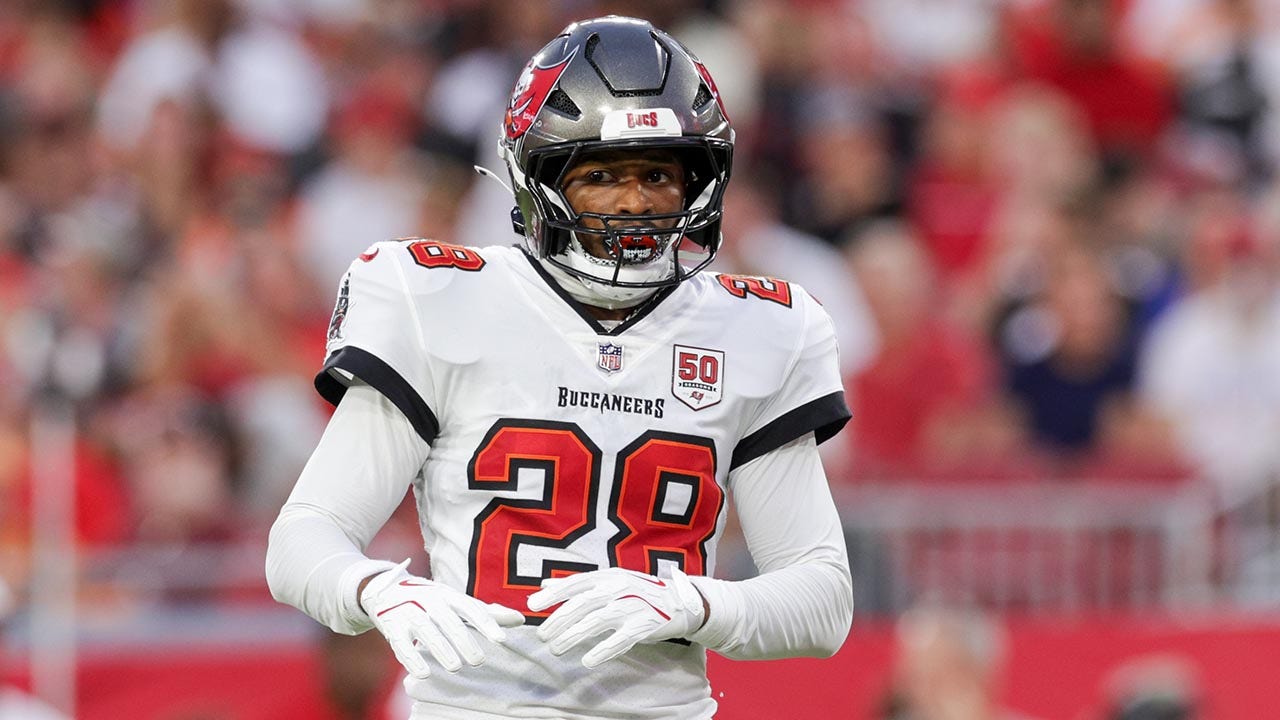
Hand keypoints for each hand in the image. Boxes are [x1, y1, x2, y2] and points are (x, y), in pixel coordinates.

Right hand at [360, 559, 524, 677]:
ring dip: (441, 649)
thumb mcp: (457, 601)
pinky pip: (401, 643)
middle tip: (478, 660)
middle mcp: (429, 600)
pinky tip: (423, 672)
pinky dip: (411, 658)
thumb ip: (486, 612)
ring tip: (455, 667)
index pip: (470, 607)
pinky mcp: (392, 626)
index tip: (500, 639)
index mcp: (448, 594)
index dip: (485, 622)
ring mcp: (409, 611)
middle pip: (448, 620)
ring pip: (426, 631)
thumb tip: (519, 620)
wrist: (386, 590)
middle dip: (464, 640)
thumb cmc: (431, 600)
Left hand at [527, 567, 705, 667]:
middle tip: (542, 635)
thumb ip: (577, 585)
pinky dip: (603, 650)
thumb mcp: (609, 581)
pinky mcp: (644, 626)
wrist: (678, 601)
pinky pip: (621, 640)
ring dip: (574, 636)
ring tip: (556, 649)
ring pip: (598, 621)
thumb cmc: (637, 592)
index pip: (576, 583)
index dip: (553, 594)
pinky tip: (587, 660)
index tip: (532, 605)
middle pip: (584, 603)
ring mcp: (632, 606)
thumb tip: (544, 585)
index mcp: (607, 576)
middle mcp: (618, 588)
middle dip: (560, 619)